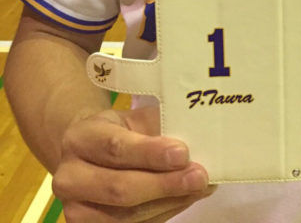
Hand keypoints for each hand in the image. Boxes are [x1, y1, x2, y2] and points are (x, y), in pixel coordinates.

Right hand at [52, 105, 214, 221]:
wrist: (87, 154)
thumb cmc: (118, 131)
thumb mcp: (132, 118)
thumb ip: (159, 126)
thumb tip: (200, 137)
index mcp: (80, 138)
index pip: (116, 148)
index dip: (150, 153)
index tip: (183, 153)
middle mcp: (69, 177)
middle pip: (119, 189)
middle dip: (164, 185)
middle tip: (199, 177)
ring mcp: (76, 210)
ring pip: (126, 216)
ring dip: (168, 203)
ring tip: (199, 189)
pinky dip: (163, 213)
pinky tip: (184, 199)